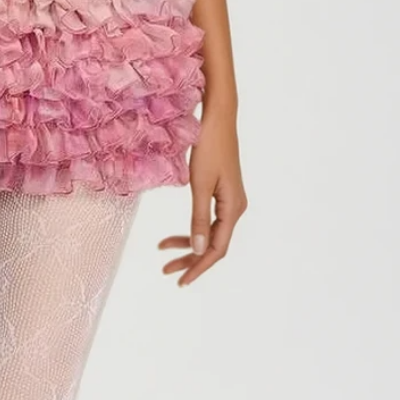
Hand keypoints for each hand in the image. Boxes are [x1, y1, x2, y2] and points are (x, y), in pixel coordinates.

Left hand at [158, 108, 246, 286]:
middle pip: (213, 245)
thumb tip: (197, 250)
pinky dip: (192, 230)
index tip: (180, 280)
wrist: (218, 118)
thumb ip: (198, 219)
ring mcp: (231, 201)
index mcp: (233, 209)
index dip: (198, 267)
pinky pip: (209, 221)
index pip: (216, 249)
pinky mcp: (224, 194)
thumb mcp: (200, 185)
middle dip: (190, 260)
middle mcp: (235, 208)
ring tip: (164, 253)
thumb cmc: (209, 147)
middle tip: (166, 270)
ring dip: (188, 245)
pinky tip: (176, 236)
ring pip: (210, 234)